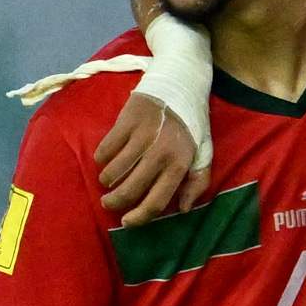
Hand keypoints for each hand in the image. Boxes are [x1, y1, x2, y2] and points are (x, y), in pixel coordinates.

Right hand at [95, 93, 208, 229]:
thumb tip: (183, 208)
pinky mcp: (126, 121)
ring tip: (108, 179)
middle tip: (108, 202)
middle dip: (114, 202)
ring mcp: (141, 136)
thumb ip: (197, 181)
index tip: (126, 222)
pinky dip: (102, 158)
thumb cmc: (191, 122)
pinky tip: (106, 157)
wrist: (180, 83)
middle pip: (129, 190)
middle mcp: (161, 153)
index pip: (156, 201)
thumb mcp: (203, 152)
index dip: (139, 217)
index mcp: (180, 164)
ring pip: (113, 172)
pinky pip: (105, 150)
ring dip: (107, 180)